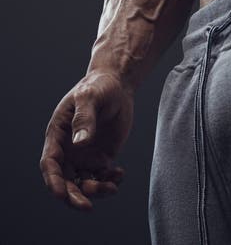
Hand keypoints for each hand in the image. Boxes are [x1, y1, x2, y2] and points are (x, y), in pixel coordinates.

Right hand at [40, 69, 134, 209]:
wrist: (117, 84)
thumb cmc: (98, 86)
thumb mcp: (89, 96)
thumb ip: (84, 118)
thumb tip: (80, 143)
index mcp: (58, 135)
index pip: (51, 164)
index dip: (54, 182)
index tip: (62, 195)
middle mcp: (69, 150)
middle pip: (66, 181)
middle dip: (74, 196)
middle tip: (87, 206)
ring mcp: (85, 155)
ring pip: (84, 183)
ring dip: (95, 190)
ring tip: (111, 186)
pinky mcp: (101, 157)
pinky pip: (102, 176)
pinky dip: (109, 181)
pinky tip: (119, 174)